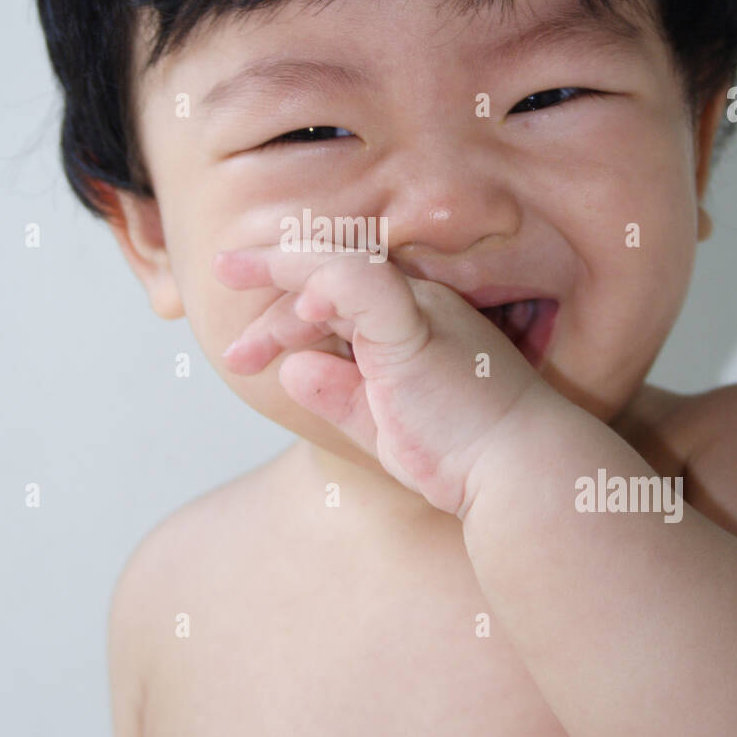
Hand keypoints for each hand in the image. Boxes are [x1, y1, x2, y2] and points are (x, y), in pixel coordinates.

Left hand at [214, 245, 541, 519]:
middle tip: (220, 271)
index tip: (244, 325)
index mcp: (410, 320)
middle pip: (330, 266)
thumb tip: (295, 369)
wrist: (516, 473)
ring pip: (337, 264)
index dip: (288, 296)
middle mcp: (416, 301)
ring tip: (230, 275)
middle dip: (271, 267)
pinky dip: (323, 287)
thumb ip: (341, 395)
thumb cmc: (460, 453)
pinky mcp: (416, 329)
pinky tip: (296, 308)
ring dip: (280, 271)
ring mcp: (419, 309)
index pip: (340, 287)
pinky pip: (362, 286)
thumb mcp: (381, 423)